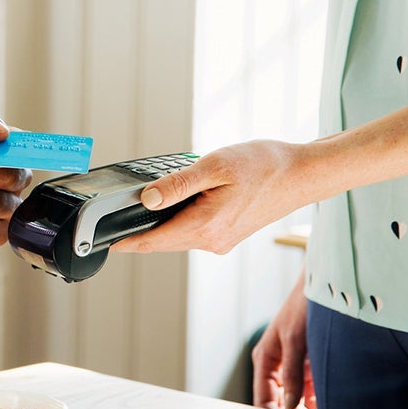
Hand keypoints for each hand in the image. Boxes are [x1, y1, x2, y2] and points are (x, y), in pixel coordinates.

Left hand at [110, 139, 314, 254]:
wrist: (304, 174)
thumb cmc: (266, 166)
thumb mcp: (215, 166)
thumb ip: (178, 185)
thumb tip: (146, 199)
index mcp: (205, 227)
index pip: (152, 242)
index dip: (124, 242)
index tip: (102, 243)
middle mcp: (212, 241)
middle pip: (161, 242)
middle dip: (138, 231)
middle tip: (114, 220)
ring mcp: (221, 240)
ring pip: (178, 236)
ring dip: (161, 223)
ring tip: (146, 204)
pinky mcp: (228, 234)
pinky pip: (193, 231)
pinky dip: (180, 220)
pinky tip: (179, 201)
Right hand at [253, 272, 315, 408]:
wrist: (328, 286)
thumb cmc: (304, 307)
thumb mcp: (296, 340)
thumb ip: (291, 375)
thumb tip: (289, 406)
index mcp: (266, 360)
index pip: (263, 400)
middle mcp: (279, 366)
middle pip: (281, 404)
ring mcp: (297, 367)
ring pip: (299, 401)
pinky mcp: (313, 367)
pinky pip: (315, 392)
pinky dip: (322, 404)